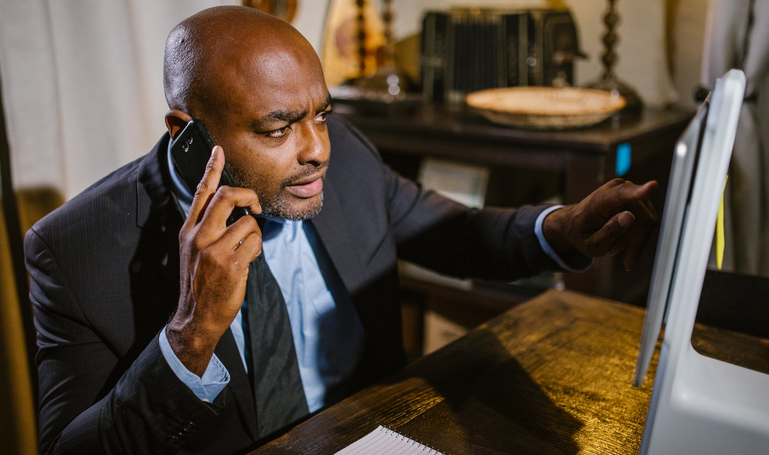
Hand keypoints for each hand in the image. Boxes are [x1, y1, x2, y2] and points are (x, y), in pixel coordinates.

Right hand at [167, 146, 261, 375]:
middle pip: (227, 196)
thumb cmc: (199, 281)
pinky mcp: (231, 263)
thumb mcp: (193, 250)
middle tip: (255, 205)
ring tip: (246, 249)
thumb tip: (231, 206)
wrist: (196, 316)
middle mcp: (199, 235)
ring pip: (248, 222)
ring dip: (254, 234)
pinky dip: (257, 249)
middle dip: (247, 195)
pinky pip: (256, 242)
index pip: (201, 192)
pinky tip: (248, 260)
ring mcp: (214, 250)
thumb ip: (206, 227)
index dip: (211, 169)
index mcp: (188, 229)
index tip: (218, 150)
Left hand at [543, 178, 659, 270]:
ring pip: (647, 223)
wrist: (576, 224)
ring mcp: (630, 193)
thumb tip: (630, 216)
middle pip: (643, 219)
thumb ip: (608, 232)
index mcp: (600, 200)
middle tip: (612, 250)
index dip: (639, 192)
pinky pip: (648, 223)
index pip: (621, 193)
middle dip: (633, 241)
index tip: (653, 186)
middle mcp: (618, 190)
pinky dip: (636, 237)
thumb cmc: (581, 234)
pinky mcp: (639, 201)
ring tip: (613, 245)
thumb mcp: (590, 244)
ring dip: (633, 240)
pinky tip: (620, 243)